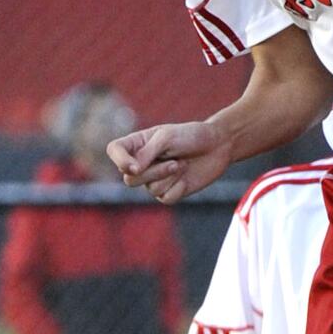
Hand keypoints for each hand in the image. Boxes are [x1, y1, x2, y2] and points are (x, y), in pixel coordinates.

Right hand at [106, 120, 230, 203]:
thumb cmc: (191, 135)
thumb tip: (130, 172)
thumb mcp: (167, 137)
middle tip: (175, 160)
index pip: (114, 151)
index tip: (134, 166)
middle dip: (154, 172)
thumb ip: (146, 152)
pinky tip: (187, 176)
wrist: (218, 145)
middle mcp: (142, 163)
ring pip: (150, 189)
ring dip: (169, 176)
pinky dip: (178, 187)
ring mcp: (154, 179)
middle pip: (130, 180)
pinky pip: (165, 198)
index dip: (119, 161)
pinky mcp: (168, 192)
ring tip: (182, 163)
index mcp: (137, 144)